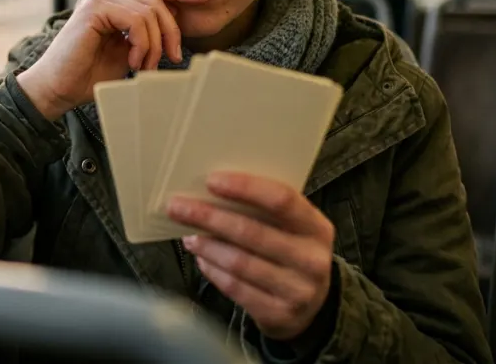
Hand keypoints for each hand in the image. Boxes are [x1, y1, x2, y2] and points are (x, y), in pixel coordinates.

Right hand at [17, 0, 207, 118]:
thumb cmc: (89, 76)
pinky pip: (136, 20)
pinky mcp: (94, 9)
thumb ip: (146, 38)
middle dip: (172, 29)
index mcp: (113, 3)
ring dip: (155, 44)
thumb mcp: (128, 54)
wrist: (58, 89)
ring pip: (149, 11)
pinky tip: (134, 62)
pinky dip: (143, 43)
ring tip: (145, 66)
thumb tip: (174, 30)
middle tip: (174, 57)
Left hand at [167, 172, 333, 340]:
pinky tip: (201, 258)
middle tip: (178, 207)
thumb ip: (266, 211)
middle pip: (252, 232)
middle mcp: (312, 259)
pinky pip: (235, 287)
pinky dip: (213, 270)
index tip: (211, 180)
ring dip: (207, 246)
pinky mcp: (277, 313)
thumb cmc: (292, 253)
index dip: (245, 189)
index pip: (281, 200)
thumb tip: (212, 192)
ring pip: (239, 262)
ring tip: (189, 235)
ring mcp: (296, 290)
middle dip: (209, 217)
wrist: (312, 307)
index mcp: (317, 227)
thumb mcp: (294, 229)